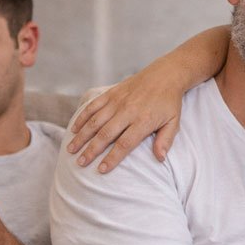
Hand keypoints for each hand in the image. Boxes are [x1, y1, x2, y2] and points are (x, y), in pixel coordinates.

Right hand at [67, 56, 183, 172]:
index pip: (124, 143)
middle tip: (81, 163)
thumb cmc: (169, 102)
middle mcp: (128, 111)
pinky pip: (93, 106)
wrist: (165, 75)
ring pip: (95, 120)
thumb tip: (160, 159)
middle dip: (91, 150)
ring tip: (71, 149)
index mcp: (143, 121)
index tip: (102, 170)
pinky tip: (74, 129)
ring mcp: (117, 101)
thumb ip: (165, 141)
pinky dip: (82, 117)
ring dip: (82, 136)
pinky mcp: (111, 93)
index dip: (112, 158)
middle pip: (106, 134)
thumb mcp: (174, 122)